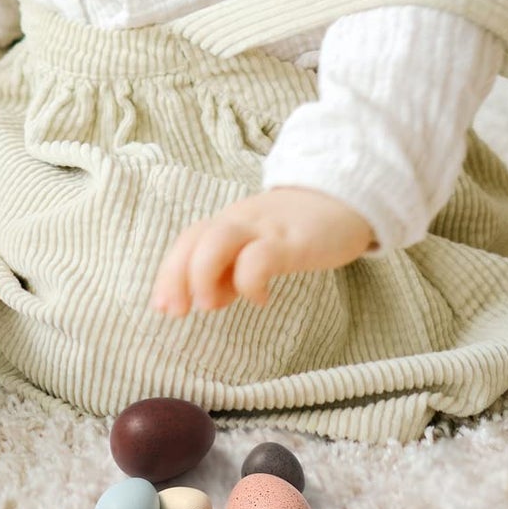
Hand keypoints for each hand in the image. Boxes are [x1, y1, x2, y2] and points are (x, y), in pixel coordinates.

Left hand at [148, 186, 376, 314]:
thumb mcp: (257, 246)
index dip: (169, 273)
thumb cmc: (296, 227)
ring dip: (204, 275)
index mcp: (227, 222)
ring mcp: (264, 227)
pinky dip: (251, 282)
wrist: (345, 196)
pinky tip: (261, 299)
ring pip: (217, 241)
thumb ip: (230, 269)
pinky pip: (260, 257)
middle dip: (176, 277)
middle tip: (175, 312)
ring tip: (210, 306)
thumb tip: (208, 299)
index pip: (187, 241)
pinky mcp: (292, 239)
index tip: (162, 307)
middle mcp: (238, 221)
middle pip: (194, 239)